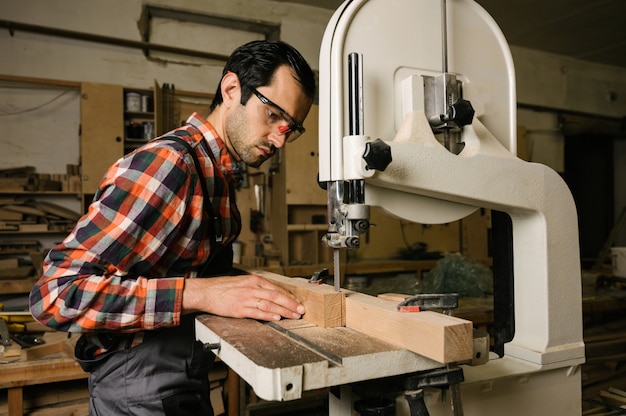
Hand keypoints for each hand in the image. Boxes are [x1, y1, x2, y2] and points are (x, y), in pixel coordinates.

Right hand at [182, 274, 304, 320]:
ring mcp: (246, 298)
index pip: (276, 288)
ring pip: (270, 304)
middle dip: (291, 304)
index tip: (298, 302)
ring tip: (293, 316)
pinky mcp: (239, 309)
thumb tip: (274, 295)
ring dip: (284, 311)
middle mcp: (252, 288)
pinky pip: (257, 312)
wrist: (206, 292)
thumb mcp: (243, 282)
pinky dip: (268, 315)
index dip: (289, 296)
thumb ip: (258, 288)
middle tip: (301, 310)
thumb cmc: (224, 288)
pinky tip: (277, 317)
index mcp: (254, 280)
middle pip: (276, 296)